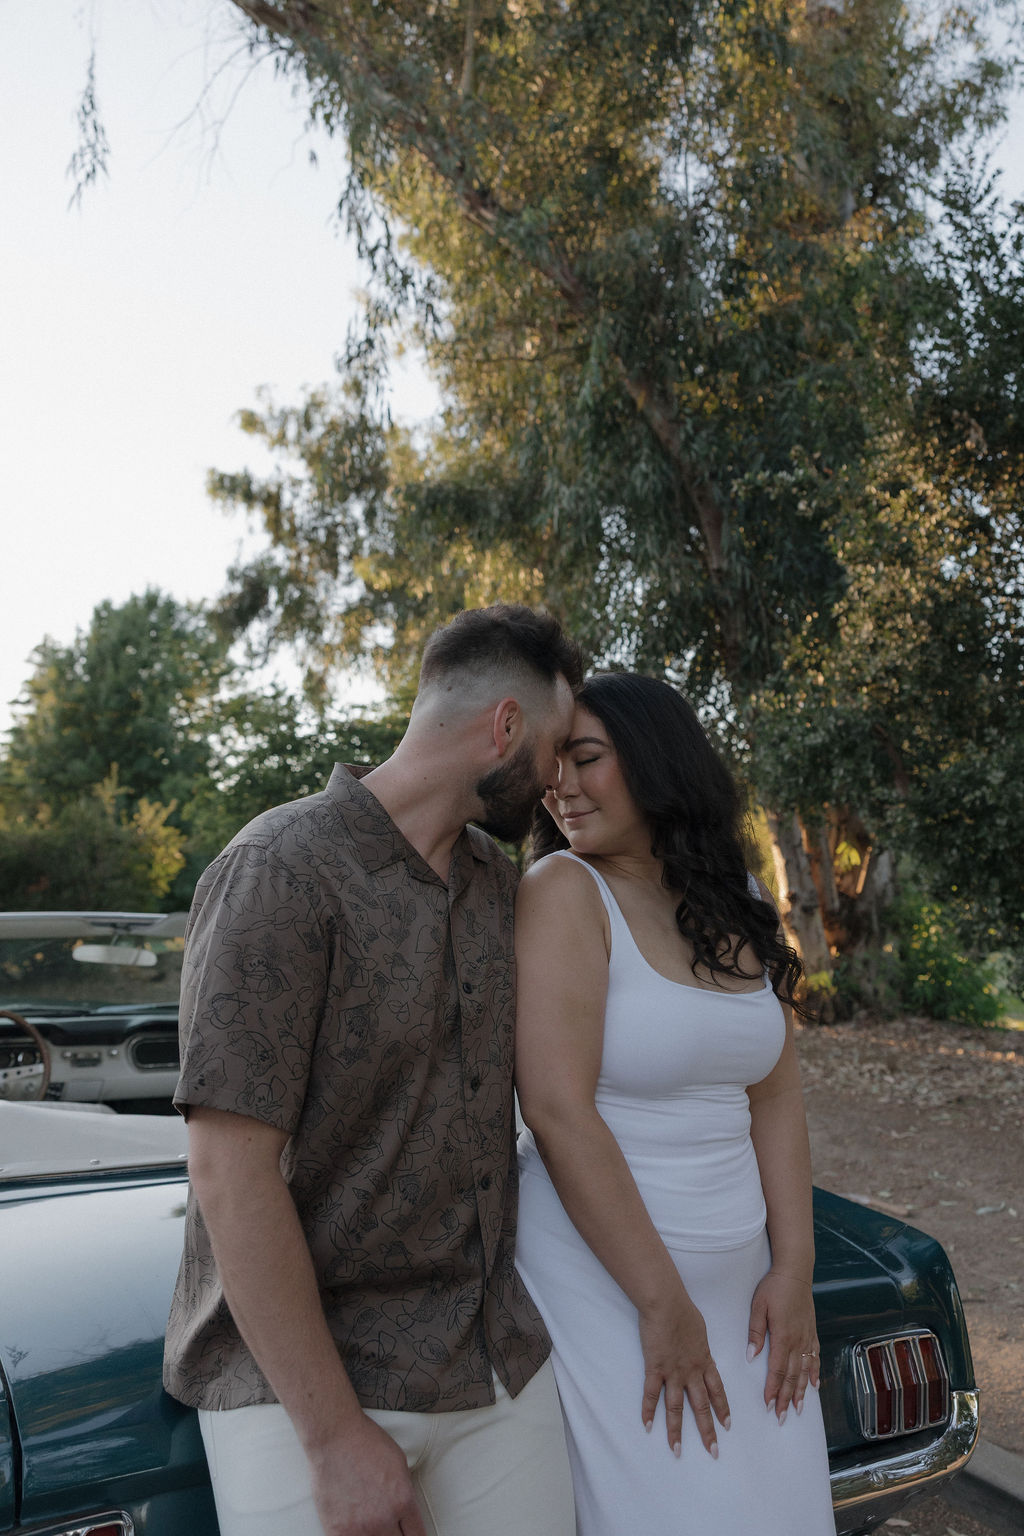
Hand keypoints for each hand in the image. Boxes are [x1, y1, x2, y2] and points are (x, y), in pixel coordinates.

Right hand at [307, 1414, 426, 1535]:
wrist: (335, 1437)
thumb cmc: (366, 1443)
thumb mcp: (399, 1464)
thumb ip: (405, 1493)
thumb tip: (407, 1513)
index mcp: (403, 1501)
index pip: (417, 1535)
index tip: (409, 1534)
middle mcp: (383, 1518)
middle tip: (391, 1529)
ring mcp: (359, 1528)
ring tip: (372, 1527)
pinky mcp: (336, 1531)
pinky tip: (355, 1530)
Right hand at [638, 1290, 730, 1457]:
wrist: (667, 1303)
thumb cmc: (683, 1310)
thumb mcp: (700, 1330)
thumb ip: (700, 1345)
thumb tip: (700, 1350)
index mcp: (704, 1360)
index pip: (717, 1390)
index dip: (722, 1409)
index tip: (727, 1426)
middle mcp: (691, 1371)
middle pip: (701, 1406)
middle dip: (708, 1430)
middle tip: (713, 1451)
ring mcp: (673, 1372)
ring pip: (676, 1407)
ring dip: (677, 1430)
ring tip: (677, 1450)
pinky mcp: (655, 1368)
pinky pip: (652, 1394)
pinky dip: (648, 1411)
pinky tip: (647, 1426)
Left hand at [746, 1268, 819, 1420]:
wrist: (795, 1272)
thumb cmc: (773, 1288)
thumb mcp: (757, 1306)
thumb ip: (755, 1333)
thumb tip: (751, 1357)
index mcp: (782, 1336)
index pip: (777, 1370)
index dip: (773, 1389)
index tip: (769, 1405)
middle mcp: (797, 1341)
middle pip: (792, 1376)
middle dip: (787, 1398)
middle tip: (782, 1418)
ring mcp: (807, 1337)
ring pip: (805, 1371)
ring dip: (802, 1392)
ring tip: (799, 1410)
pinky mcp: (812, 1332)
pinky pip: (815, 1357)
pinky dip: (814, 1373)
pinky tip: (814, 1386)